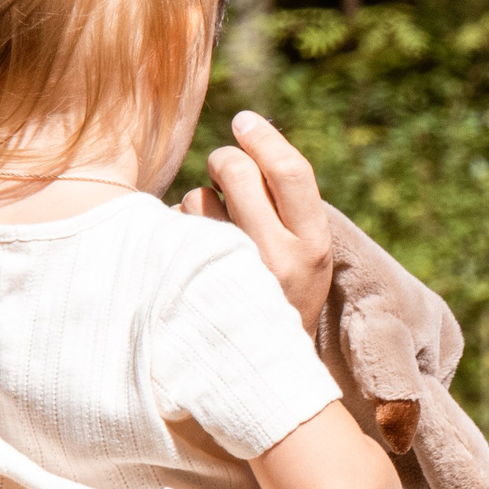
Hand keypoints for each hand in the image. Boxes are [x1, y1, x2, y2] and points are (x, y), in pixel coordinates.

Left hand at [179, 110, 333, 331]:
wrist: (265, 368)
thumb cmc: (285, 292)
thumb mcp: (307, 251)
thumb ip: (289, 202)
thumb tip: (251, 131)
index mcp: (314, 246)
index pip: (291, 172)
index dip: (264, 138)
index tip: (244, 121)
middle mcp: (278, 261)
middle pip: (237, 171)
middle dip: (225, 160)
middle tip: (224, 171)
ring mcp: (232, 273)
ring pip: (199, 196)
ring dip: (202, 200)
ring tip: (217, 230)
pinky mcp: (193, 284)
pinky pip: (174, 226)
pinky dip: (180, 228)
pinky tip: (195, 255)